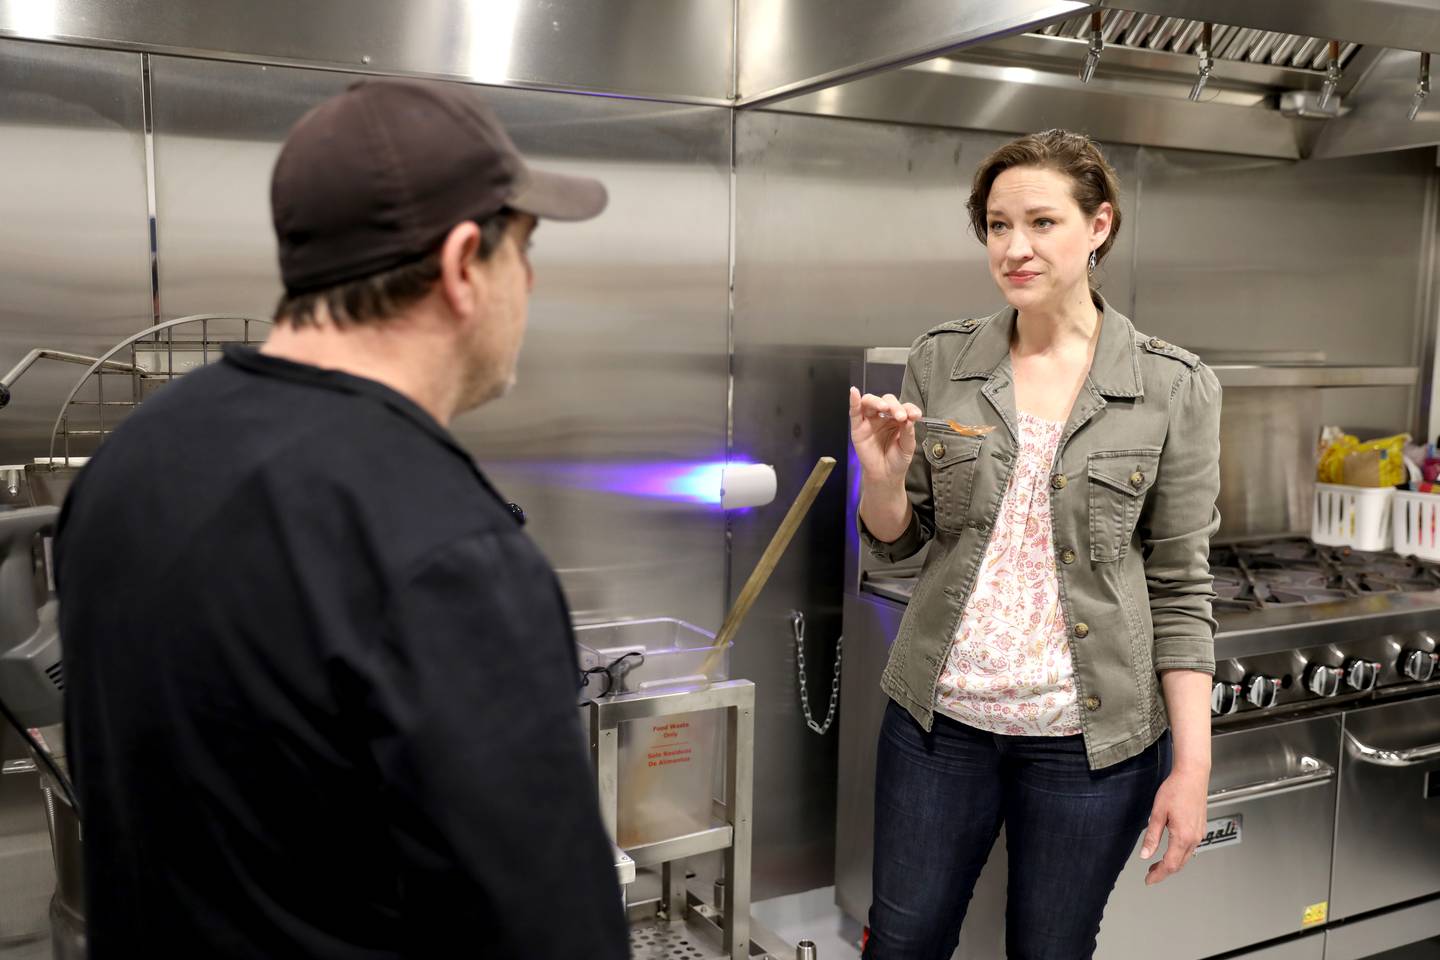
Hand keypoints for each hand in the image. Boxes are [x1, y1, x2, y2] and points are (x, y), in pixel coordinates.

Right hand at [848, 387, 922, 488]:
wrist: (885, 475)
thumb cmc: (897, 460)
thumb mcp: (907, 447)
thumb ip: (908, 432)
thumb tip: (908, 418)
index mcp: (898, 419)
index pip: (904, 407)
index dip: (910, 409)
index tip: (915, 416)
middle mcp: (884, 416)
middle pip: (887, 401)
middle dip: (895, 406)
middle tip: (901, 417)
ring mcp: (870, 420)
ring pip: (870, 402)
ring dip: (877, 402)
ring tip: (884, 407)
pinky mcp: (858, 427)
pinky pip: (855, 412)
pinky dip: (854, 401)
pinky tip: (854, 393)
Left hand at [1139, 766, 1207, 884]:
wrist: (1193, 775)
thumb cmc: (1175, 789)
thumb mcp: (1157, 813)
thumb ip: (1152, 837)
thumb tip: (1145, 855)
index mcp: (1183, 836)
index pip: (1170, 864)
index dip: (1158, 875)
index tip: (1148, 880)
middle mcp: (1194, 838)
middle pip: (1180, 864)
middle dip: (1164, 871)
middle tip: (1150, 874)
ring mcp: (1199, 833)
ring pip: (1186, 856)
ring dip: (1172, 862)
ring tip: (1157, 864)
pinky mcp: (1200, 828)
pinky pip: (1191, 847)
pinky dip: (1179, 853)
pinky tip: (1170, 850)